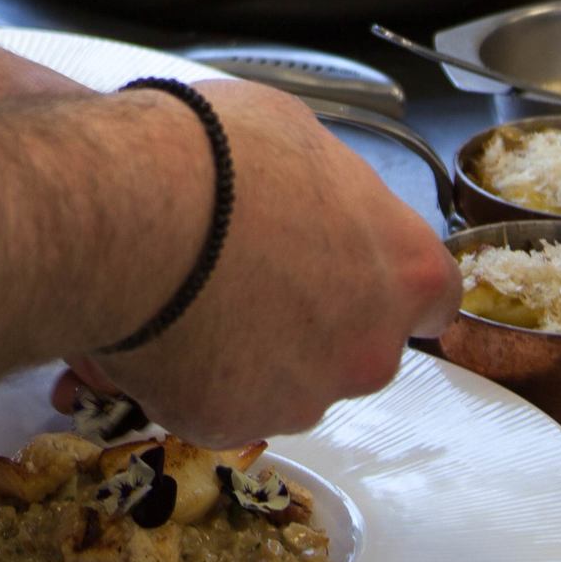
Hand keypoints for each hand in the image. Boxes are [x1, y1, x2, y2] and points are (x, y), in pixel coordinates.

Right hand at [85, 82, 455, 444]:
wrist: (126, 212)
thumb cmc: (215, 159)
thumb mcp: (296, 135)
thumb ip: (329, 190)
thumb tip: (311, 199)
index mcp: (404, 270)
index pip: (434, 298)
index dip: (388, 284)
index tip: (354, 272)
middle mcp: (368, 350)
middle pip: (357, 347)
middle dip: (315, 323)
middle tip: (252, 276)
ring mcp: (299, 398)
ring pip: (286, 383)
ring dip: (254, 354)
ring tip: (192, 297)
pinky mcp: (227, 426)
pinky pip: (218, 404)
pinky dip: (195, 377)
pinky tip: (160, 328)